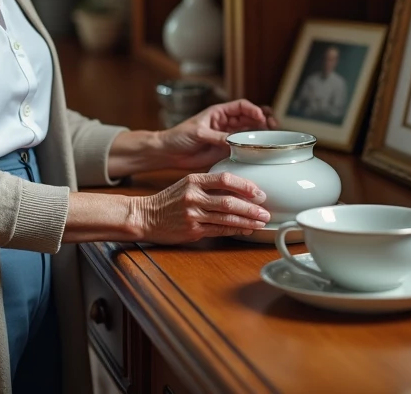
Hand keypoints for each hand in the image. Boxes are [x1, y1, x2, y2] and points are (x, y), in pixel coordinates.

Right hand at [130, 172, 269, 242]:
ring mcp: (192, 214)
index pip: (224, 178)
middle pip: (229, 201)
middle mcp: (193, 196)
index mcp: (193, 180)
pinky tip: (245, 229)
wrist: (145, 216)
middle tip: (266, 211)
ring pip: (226, 218)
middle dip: (251, 207)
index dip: (245, 185)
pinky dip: (234, 230)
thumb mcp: (186, 184)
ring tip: (261, 222)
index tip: (258, 191)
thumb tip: (238, 189)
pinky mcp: (192, 230)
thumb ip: (208, 184)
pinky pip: (218, 230)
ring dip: (247, 221)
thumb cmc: (168, 200)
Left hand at [160, 99, 277, 170]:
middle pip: (250, 117)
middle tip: (273, 126)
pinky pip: (243, 147)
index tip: (261, 117)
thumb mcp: (198, 133)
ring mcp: (227, 137)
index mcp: (219, 112)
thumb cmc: (179, 136)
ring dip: (261, 133)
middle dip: (263, 119)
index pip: (241, 106)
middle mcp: (226, 123)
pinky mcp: (226, 150)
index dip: (253, 110)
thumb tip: (234, 141)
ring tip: (271, 137)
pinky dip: (253, 148)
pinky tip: (260, 150)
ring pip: (250, 132)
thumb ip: (217, 137)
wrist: (169, 152)